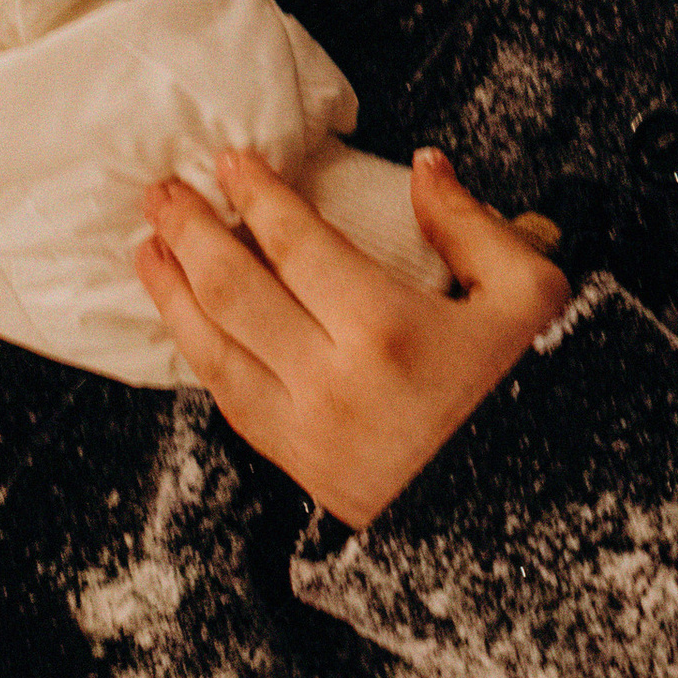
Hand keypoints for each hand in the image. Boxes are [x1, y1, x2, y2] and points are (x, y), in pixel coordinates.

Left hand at [136, 145, 570, 526]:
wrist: (522, 516)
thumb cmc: (528, 401)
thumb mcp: (530, 299)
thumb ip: (474, 225)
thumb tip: (426, 169)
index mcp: (388, 329)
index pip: (296, 243)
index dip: (256, 196)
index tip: (229, 161)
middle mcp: (332, 380)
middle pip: (234, 290)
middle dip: (189, 232)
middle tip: (163, 191)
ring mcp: (307, 430)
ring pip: (211, 349)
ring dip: (171, 293)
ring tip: (147, 249)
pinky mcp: (300, 467)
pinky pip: (228, 401)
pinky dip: (198, 354)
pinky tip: (187, 325)